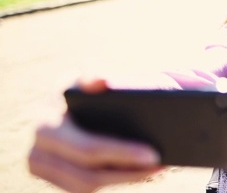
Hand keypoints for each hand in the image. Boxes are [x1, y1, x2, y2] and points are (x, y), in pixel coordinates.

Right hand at [28, 78, 162, 192]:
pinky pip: (84, 188)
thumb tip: (102, 81)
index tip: (152, 153)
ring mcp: (42, 169)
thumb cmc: (85, 86)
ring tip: (157, 167)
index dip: (121, 153)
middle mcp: (38, 151)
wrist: (71, 102)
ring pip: (85, 185)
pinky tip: (141, 171)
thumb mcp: (88, 75)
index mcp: (46, 123)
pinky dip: (115, 180)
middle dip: (127, 172)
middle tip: (159, 163)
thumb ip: (94, 74)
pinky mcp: (54, 178)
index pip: (87, 148)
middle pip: (87, 174)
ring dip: (124, 179)